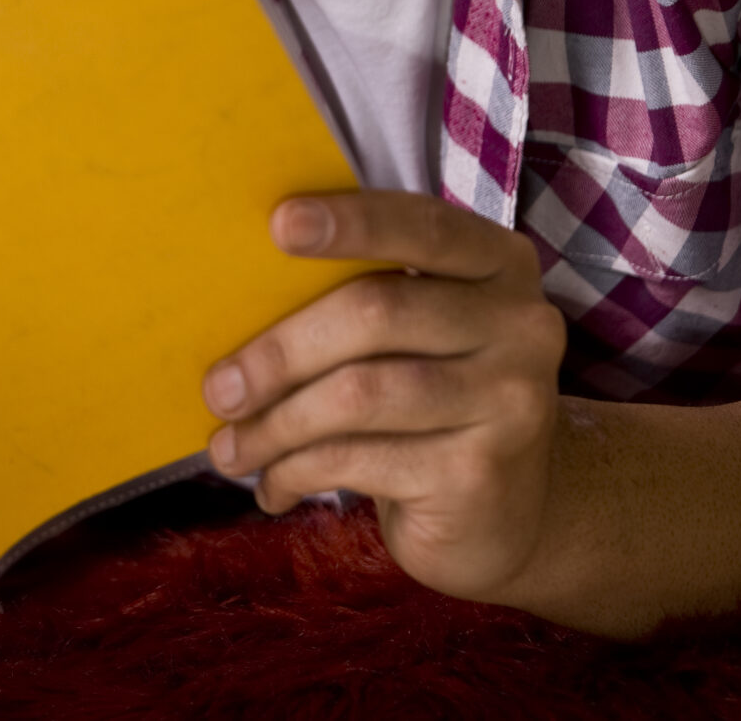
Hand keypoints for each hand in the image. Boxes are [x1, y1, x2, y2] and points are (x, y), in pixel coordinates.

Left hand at [203, 190, 567, 601]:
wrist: (505, 518)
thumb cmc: (432, 405)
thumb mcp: (419, 337)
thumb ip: (364, 295)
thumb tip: (238, 285)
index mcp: (500, 265)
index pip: (425, 226)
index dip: (353, 222)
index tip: (277, 223)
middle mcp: (522, 325)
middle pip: (376, 312)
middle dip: (278, 352)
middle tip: (218, 387)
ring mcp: (510, 402)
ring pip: (358, 393)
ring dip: (276, 424)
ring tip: (230, 447)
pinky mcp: (479, 473)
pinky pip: (359, 458)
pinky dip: (297, 471)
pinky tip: (273, 485)